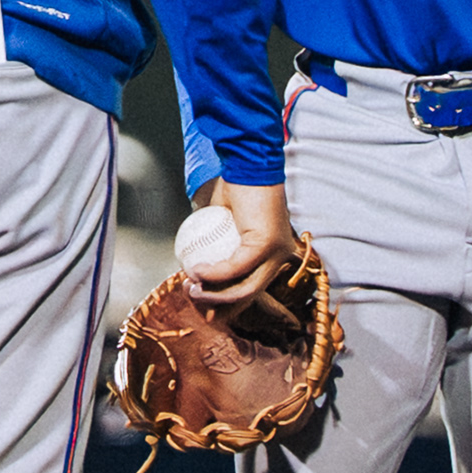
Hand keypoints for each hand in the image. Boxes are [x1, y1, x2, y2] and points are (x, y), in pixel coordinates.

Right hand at [187, 183, 297, 309]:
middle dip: (218, 305)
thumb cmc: (236, 187)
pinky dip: (213, 273)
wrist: (246, 165)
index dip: (226, 303)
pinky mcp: (267, 244)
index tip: (203, 307)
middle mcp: (280, 257)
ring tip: (190, 287)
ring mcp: (276, 252)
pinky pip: (235, 267)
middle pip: (249, 295)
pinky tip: (195, 270)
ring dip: (213, 294)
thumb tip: (196, 267)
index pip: (251, 288)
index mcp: (273, 253)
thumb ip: (216, 245)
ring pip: (245, 288)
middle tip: (193, 297)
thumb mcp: (223, 222)